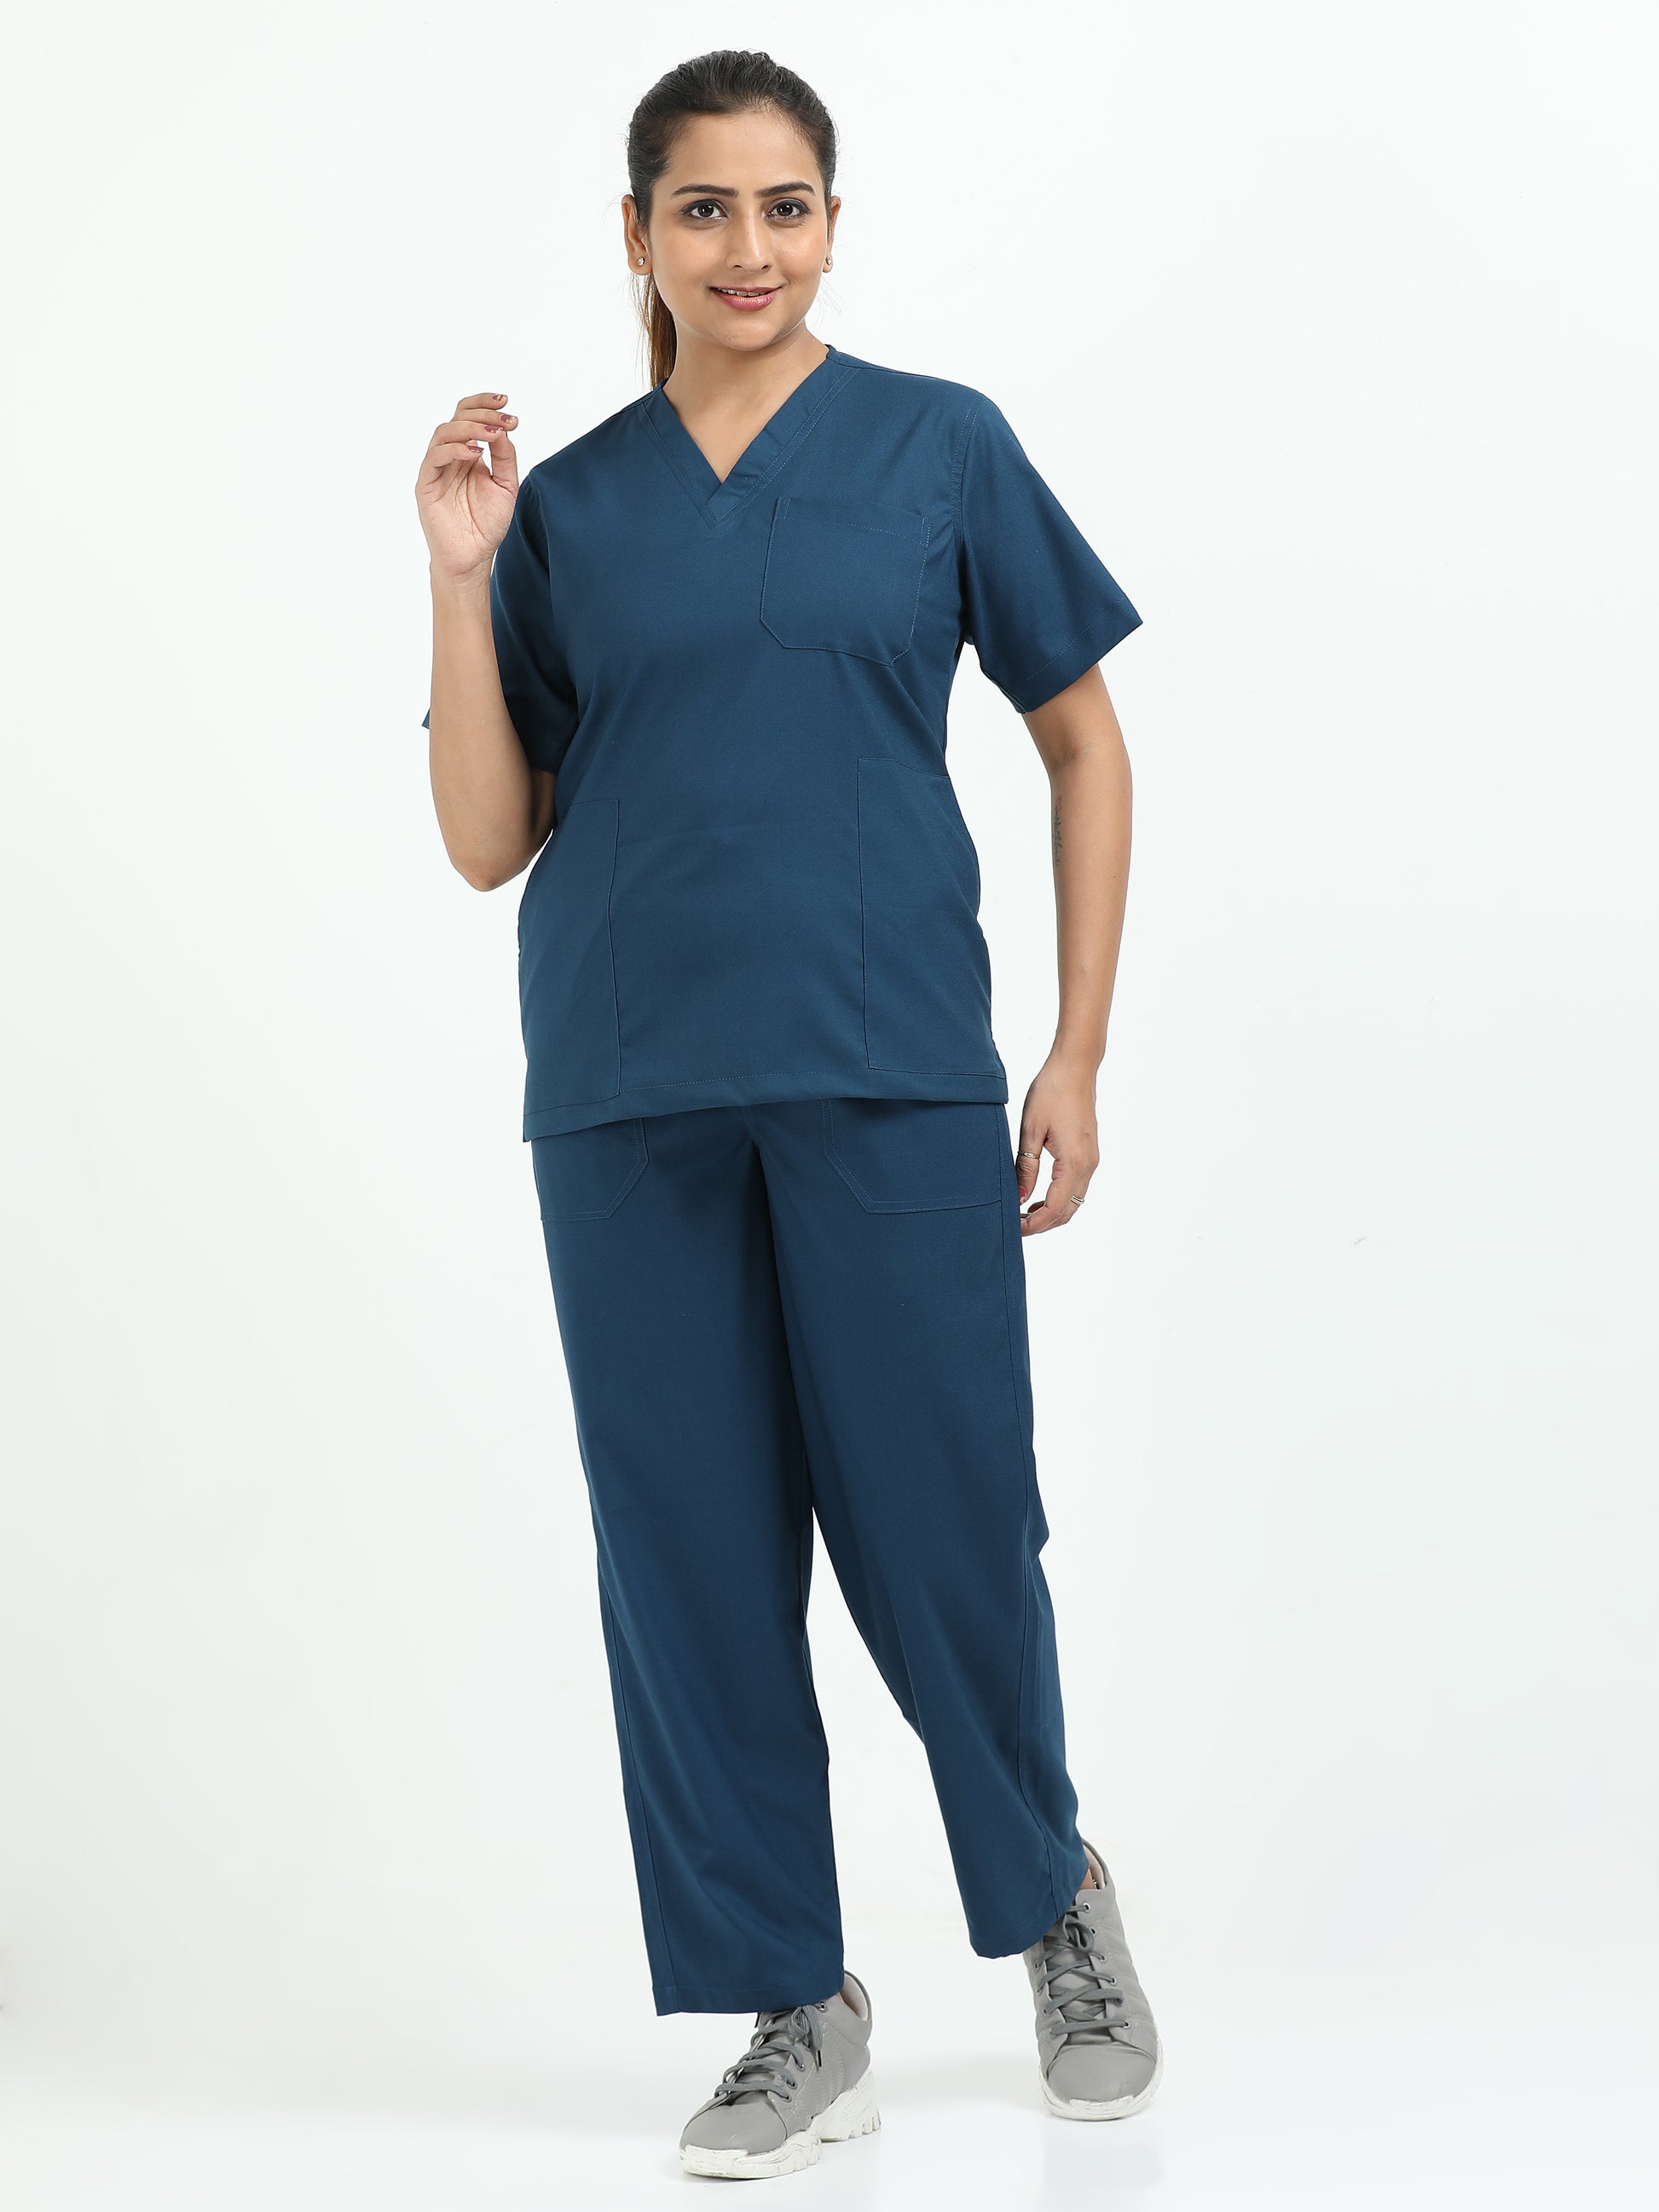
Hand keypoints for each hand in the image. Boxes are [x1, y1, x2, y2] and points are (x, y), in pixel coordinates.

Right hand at [415, 391, 520, 587]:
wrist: (473, 558)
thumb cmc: (487, 525)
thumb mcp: (506, 486)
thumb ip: (505, 458)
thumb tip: (504, 428)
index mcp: (468, 454)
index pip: (470, 417)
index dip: (484, 404)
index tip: (506, 403)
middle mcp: (450, 457)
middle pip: (457, 418)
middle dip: (481, 413)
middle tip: (504, 418)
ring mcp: (436, 469)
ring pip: (445, 433)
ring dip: (470, 428)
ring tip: (492, 434)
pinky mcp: (426, 484)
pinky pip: (435, 457)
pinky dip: (455, 450)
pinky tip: (476, 453)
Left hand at [1014, 1056, 1100, 1236]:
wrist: (1075, 1067)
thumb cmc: (1051, 1091)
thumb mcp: (1030, 1129)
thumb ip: (1026, 1167)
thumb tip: (1020, 1197)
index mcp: (1073, 1161)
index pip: (1056, 1208)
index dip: (1035, 1224)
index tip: (1015, 1228)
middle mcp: (1088, 1164)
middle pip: (1068, 1211)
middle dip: (1043, 1224)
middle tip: (1016, 1226)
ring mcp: (1091, 1159)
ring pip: (1074, 1201)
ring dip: (1051, 1212)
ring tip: (1023, 1213)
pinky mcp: (1089, 1153)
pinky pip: (1076, 1186)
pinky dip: (1059, 1198)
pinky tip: (1037, 1195)